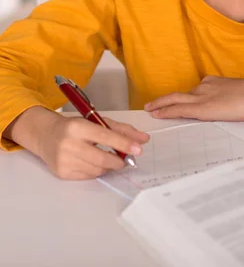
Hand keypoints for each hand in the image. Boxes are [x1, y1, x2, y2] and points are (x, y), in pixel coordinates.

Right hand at [6, 107, 149, 179]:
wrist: (46, 135)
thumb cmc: (74, 127)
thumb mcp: (96, 121)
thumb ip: (121, 130)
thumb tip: (143, 139)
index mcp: (77, 127)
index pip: (105, 136)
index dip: (123, 144)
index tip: (138, 149)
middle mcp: (68, 144)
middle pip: (101, 158)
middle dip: (118, 161)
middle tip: (127, 160)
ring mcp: (63, 160)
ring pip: (96, 170)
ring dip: (108, 166)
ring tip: (108, 158)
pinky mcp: (62, 173)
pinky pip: (88, 176)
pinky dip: (97, 171)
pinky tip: (93, 162)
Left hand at [144, 76, 243, 120]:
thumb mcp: (240, 95)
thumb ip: (230, 99)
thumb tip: (232, 106)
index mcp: (214, 83)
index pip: (194, 91)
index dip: (183, 98)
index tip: (176, 101)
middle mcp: (205, 87)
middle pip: (180, 93)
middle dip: (165, 99)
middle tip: (152, 104)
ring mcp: (202, 96)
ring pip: (175, 99)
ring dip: (160, 104)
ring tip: (149, 109)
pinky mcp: (201, 108)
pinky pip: (178, 109)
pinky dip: (166, 111)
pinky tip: (157, 115)